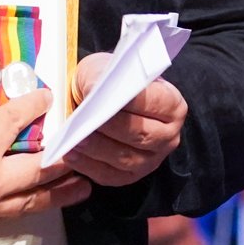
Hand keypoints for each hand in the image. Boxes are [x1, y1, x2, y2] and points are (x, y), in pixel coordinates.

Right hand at [0, 86, 90, 244]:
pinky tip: (37, 204)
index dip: (33, 105)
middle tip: (82, 151)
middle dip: (65, 159)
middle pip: (40, 168)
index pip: (15, 120)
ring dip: (61, 192)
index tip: (45, 97)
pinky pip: (11, 216)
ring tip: (82, 187)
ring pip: (33, 200)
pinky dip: (30, 208)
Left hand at [60, 52, 186, 187]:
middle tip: (86, 123)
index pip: (154, 102)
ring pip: (127, 159)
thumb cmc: (106, 82)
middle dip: (111, 129)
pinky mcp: (132, 175)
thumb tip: (94, 92)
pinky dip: (89, 166)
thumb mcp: (104, 69)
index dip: (130, 102)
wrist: (100, 99)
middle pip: (142, 134)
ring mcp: (152, 159)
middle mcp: (168, 135)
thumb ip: (103, 78)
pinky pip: (111, 175)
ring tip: (75, 140)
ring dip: (98, 150)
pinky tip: (72, 155)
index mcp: (172, 104)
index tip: (106, 99)